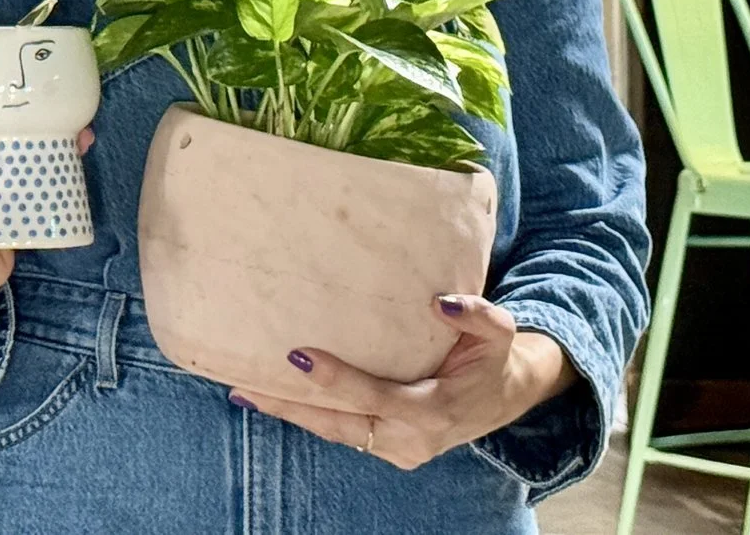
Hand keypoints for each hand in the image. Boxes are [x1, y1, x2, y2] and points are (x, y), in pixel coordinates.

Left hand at [230, 295, 573, 469]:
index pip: (376, 397)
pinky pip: (341, 432)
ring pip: (334, 433)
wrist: (505, 397)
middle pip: (341, 425)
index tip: (298, 355)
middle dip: (293, 407)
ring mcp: (397, 449)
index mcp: (434, 411)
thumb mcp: (498, 334)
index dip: (337, 380)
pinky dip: (307, 416)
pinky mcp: (386, 447)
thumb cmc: (492, 358)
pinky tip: (272, 397)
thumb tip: (439, 301)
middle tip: (246, 386)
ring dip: (291, 415)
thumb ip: (476, 316)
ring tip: (245, 392)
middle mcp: (411, 439)